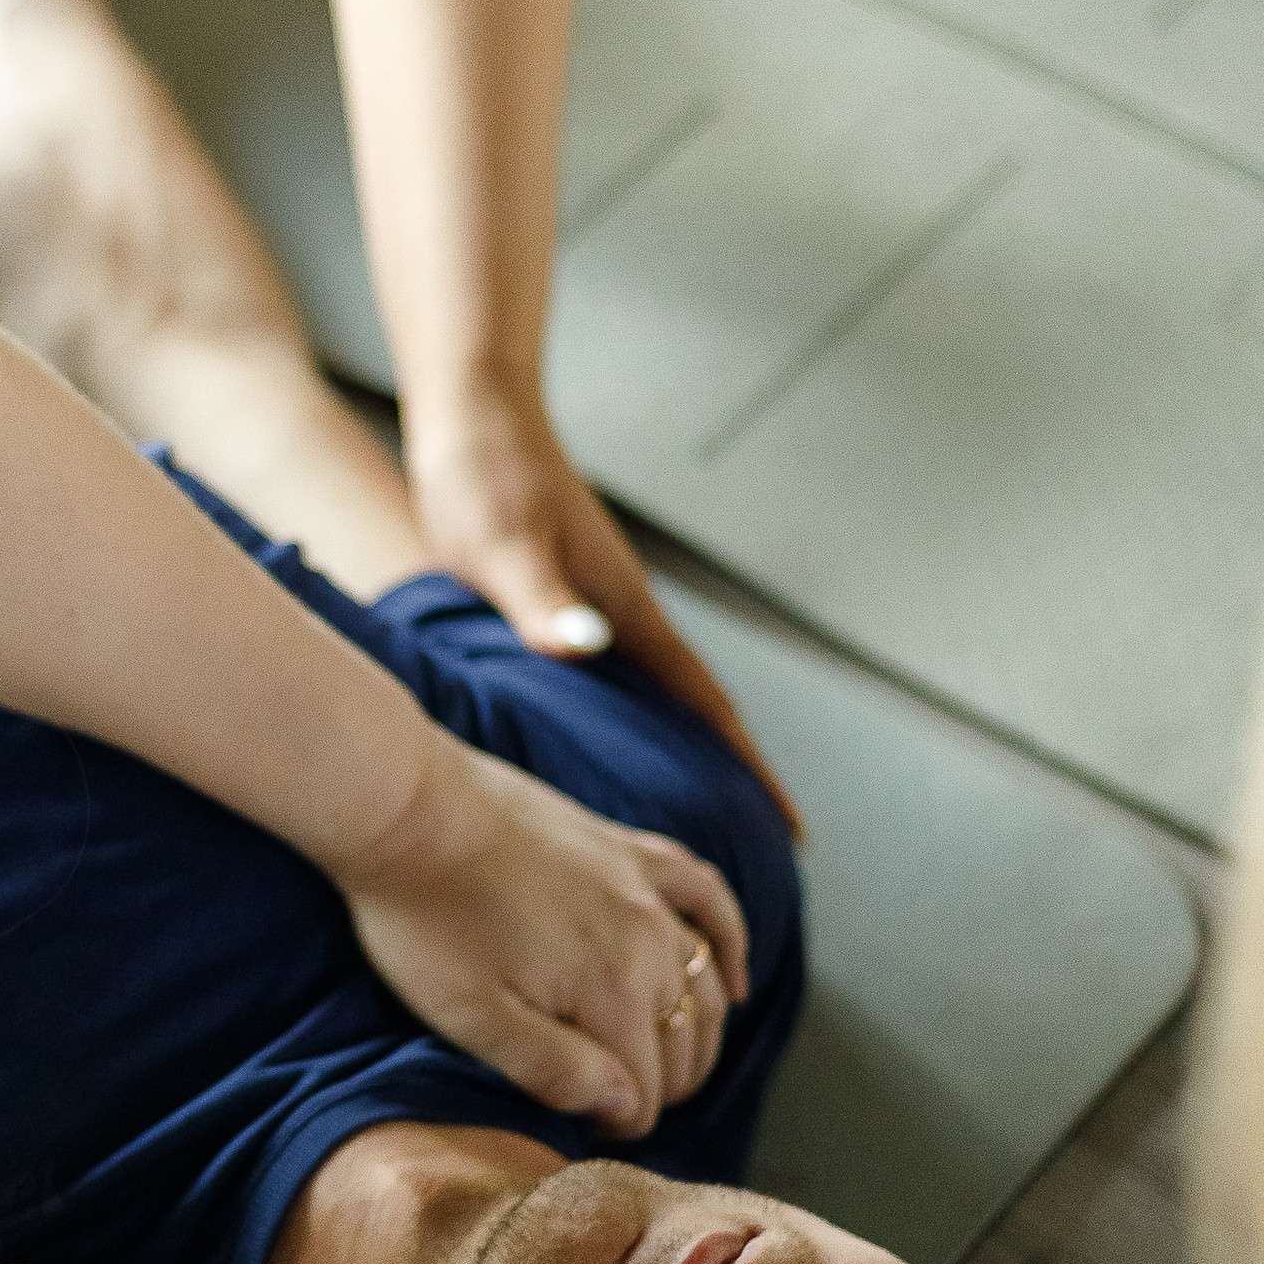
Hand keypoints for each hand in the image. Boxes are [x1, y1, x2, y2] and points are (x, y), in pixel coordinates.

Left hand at [336, 723, 750, 1132]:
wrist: (407, 807)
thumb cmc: (425, 919)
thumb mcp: (472, 1018)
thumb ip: (555, 1069)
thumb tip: (627, 1108)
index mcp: (611, 993)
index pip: (647, 1093)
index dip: (621, 1124)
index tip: (586, 1128)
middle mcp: (649, 942)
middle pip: (686, 1042)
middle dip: (662, 1086)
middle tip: (616, 1104)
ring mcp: (646, 890)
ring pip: (705, 982)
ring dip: (697, 1034)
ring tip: (667, 1068)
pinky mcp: (631, 850)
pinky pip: (708, 896)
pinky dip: (731, 942)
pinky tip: (736, 980)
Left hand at [405, 388, 800, 832]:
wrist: (471, 414)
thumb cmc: (482, 477)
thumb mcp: (504, 546)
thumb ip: (543, 600)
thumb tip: (590, 649)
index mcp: (624, 611)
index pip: (705, 704)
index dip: (749, 767)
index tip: (792, 826)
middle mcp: (624, 614)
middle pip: (697, 712)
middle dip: (733, 778)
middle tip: (762, 849)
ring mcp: (599, 608)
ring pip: (658, 700)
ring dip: (686, 754)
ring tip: (701, 818)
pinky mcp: (565, 602)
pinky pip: (616, 683)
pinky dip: (631, 725)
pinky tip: (610, 754)